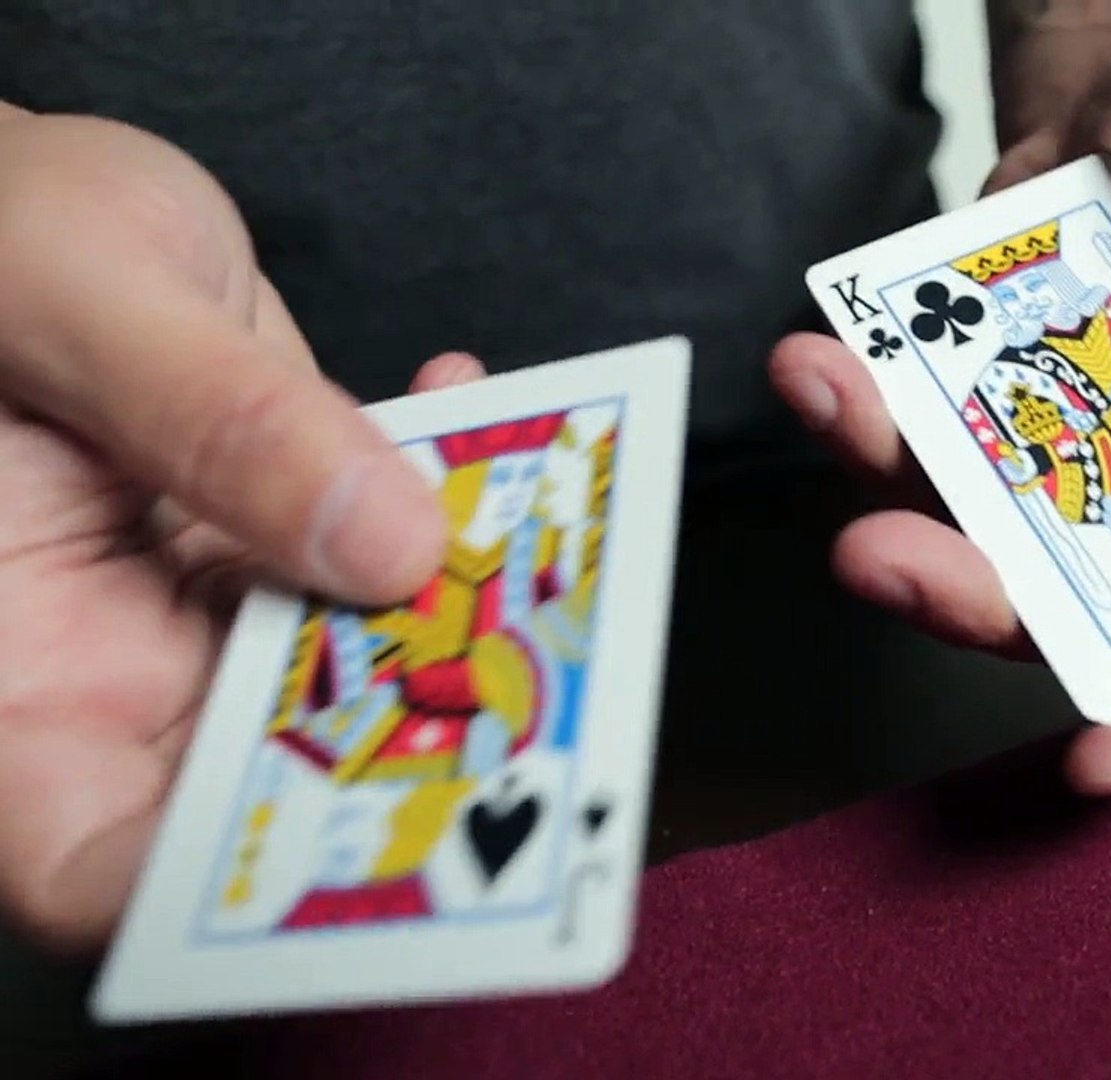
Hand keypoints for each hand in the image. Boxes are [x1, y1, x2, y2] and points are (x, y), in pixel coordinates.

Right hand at [0, 111, 468, 950]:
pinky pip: (376, 567)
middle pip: (259, 790)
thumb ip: (217, 417)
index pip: (94, 863)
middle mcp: (97, 671)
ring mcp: (192, 618)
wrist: (5, 187)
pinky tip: (481, 424)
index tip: (375, 839)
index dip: (225, 897)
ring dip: (453, 621)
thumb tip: (392, 544)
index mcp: (2, 667)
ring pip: (348, 676)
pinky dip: (440, 509)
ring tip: (543, 552)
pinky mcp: (268, 551)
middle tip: (532, 688)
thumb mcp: (73, 290)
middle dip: (404, 754)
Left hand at [770, 15, 1110, 793]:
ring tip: (838, 411)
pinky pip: (916, 446)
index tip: (1104, 756)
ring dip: (894, 514)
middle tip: (895, 560)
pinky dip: (856, 415)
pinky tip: (822, 358)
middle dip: (984, 610)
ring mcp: (1076, 463)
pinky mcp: (990, 411)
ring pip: (983, 547)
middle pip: (1094, 616)